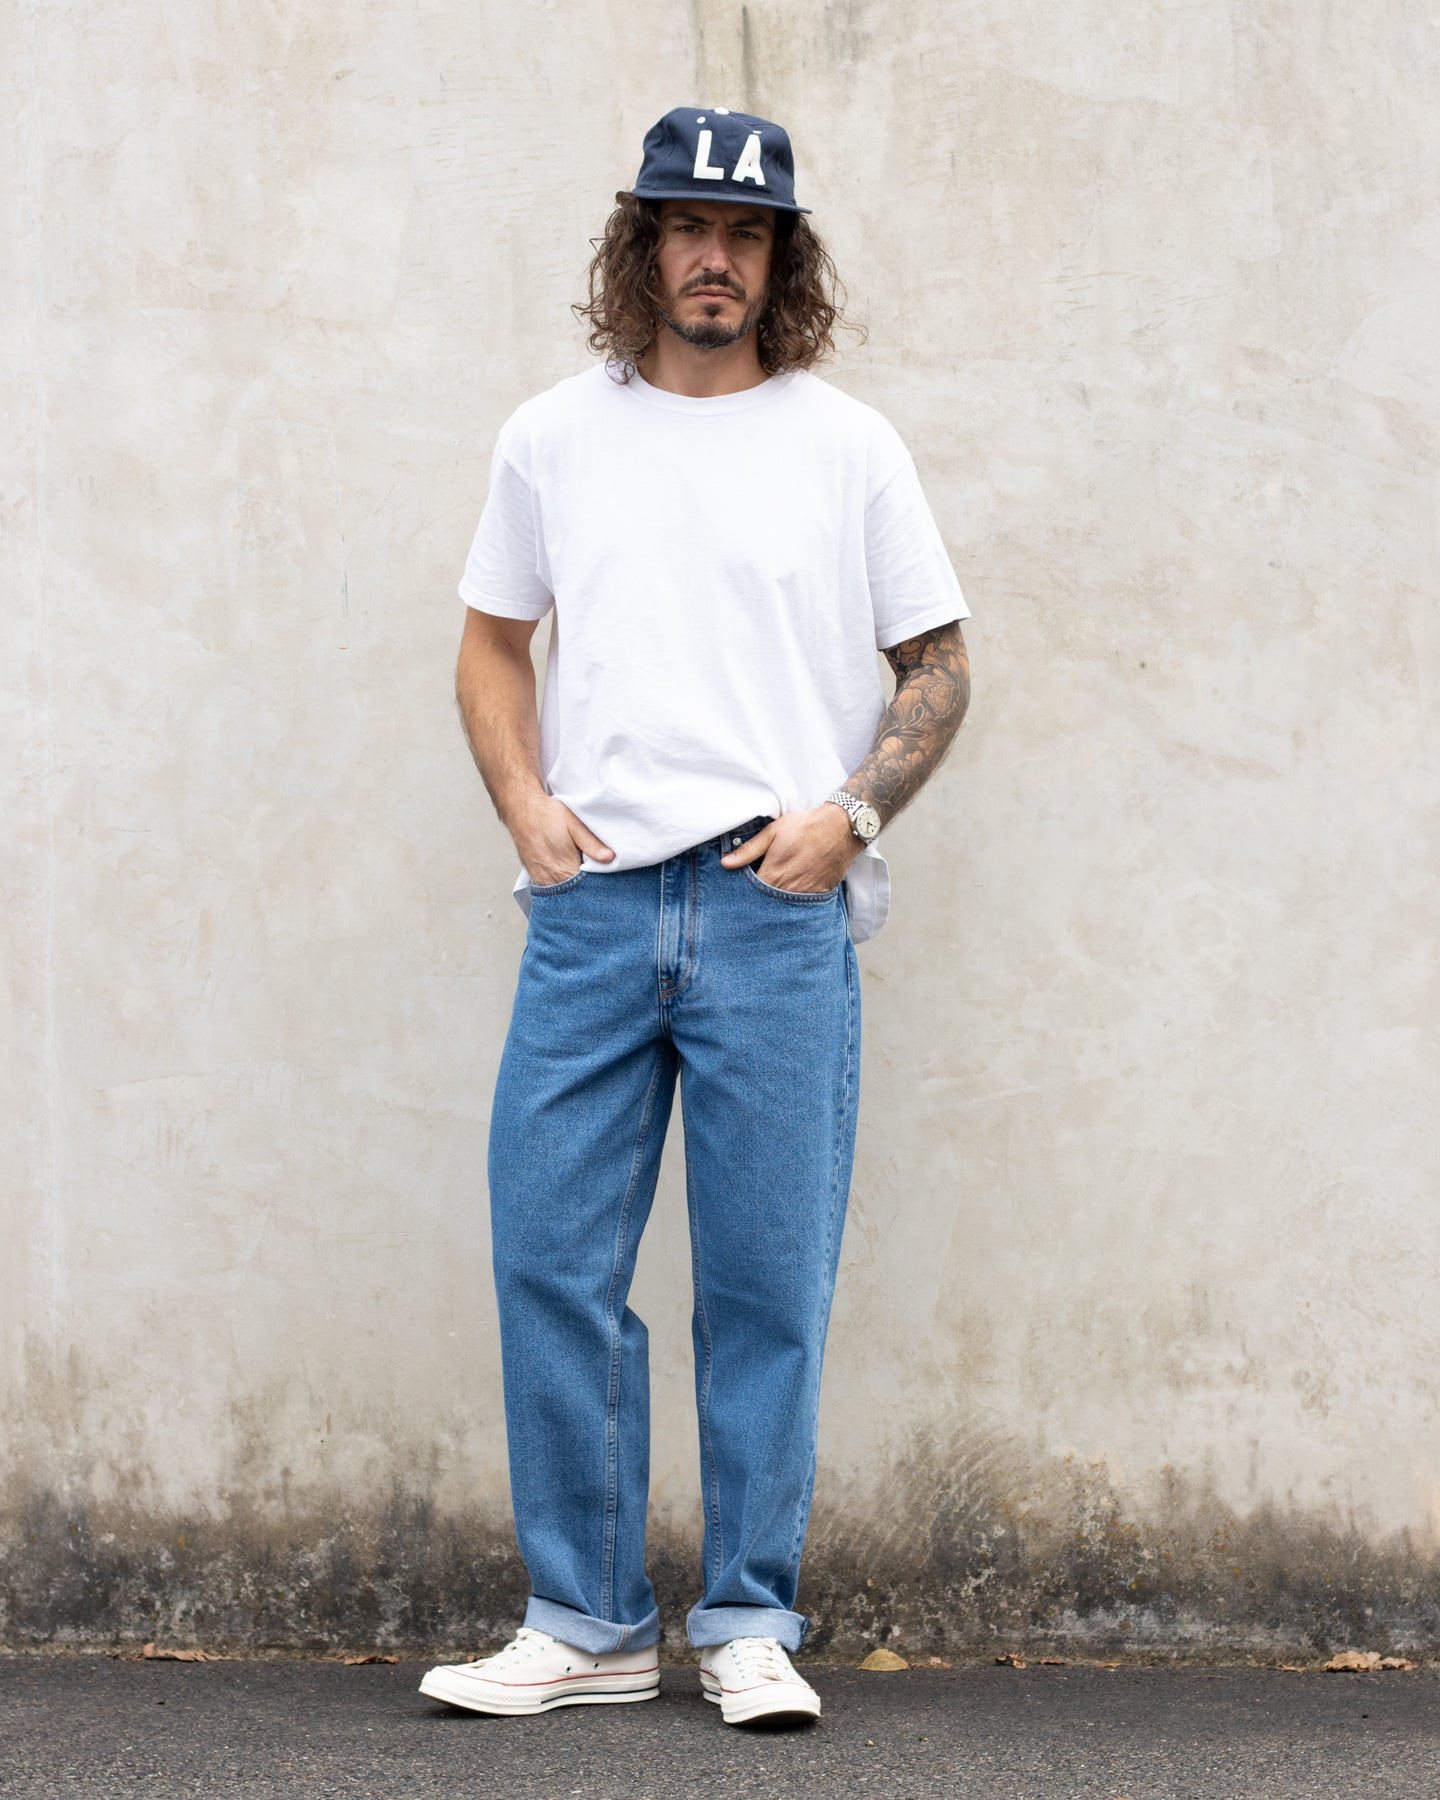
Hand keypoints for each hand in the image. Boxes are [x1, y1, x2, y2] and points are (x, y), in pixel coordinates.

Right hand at [514, 795, 614, 885]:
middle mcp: (550, 880)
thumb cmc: (547, 815)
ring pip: (564, 894)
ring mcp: (541, 881)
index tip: (608, 881)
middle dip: (589, 889)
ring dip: (575, 889)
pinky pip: (552, 890)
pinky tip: (570, 875)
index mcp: (563, 869)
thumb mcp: (574, 824)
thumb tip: (609, 858)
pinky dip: (563, 886)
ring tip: (583, 875)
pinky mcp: (535, 878)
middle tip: (598, 877)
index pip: (587, 890)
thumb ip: (592, 843)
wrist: (521, 810)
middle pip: (576, 895)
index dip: (600, 886)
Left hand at [720, 805, 861, 892]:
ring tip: (773, 898)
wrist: (840, 828)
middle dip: (760, 902)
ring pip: (785, 907)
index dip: (744, 894)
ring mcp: (805, 894)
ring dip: (778, 904)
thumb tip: (725, 863)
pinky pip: (803, 906)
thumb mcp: (772, 833)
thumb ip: (748, 850)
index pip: (751, 894)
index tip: (740, 893)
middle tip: (756, 899)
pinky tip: (792, 896)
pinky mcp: (820, 894)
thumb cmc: (805, 827)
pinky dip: (796, 904)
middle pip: (767, 904)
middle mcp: (788, 890)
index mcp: (773, 875)